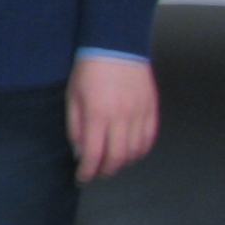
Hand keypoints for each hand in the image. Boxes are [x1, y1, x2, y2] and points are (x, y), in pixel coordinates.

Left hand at [69, 55, 158, 181]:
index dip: (88, 171)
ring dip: (124, 163)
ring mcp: (140, 114)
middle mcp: (121, 118)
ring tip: (112, 164)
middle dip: (106, 171)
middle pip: (117, 157)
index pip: (94, 154)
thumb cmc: (88, 71)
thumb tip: (80, 153)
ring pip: (136, 151)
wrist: (116, 46)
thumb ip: (76, 127)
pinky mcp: (152, 109)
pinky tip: (131, 153)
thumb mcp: (72, 97)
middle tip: (98, 174)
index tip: (82, 178)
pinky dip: (141, 151)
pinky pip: (149, 138)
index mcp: (97, 115)